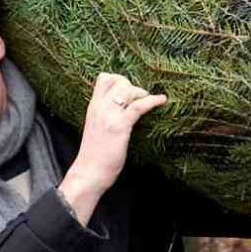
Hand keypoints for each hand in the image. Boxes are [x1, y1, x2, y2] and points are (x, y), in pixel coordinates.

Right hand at [58, 71, 166, 217]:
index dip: (119, 79)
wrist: (89, 173)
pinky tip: (161, 100)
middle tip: (140, 99)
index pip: (104, 79)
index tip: (129, 89)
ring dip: (142, 93)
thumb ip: (105, 118)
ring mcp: (109, 116)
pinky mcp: (120, 126)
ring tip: (150, 100)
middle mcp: (100, 107)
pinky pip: (138, 106)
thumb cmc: (94, 156)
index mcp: (93, 107)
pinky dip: (152, 101)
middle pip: (118, 80)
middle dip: (133, 86)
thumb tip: (121, 112)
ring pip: (128, 90)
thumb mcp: (96, 130)